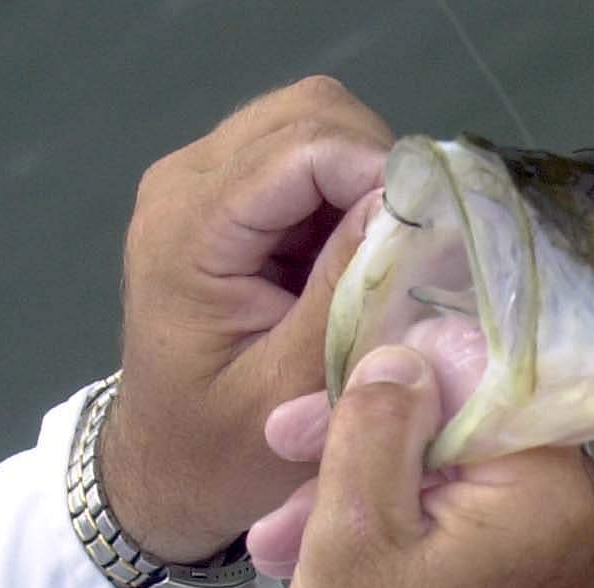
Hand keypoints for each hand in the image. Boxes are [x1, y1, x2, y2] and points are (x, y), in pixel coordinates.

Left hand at [99, 77, 391, 562]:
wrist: (164, 469)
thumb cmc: (222, 450)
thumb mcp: (292, 388)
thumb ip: (345, 294)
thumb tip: (408, 209)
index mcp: (189, 227)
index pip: (306, 144)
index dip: (380, 174)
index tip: (429, 238)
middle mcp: (186, 180)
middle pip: (312, 111)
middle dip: (377, 167)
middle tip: (411, 249)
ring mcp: (204, 180)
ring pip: (316, 121)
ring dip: (365, 178)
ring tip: (385, 257)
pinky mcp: (229, 194)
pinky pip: (307, 155)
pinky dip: (348, 192)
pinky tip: (356, 257)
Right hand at [287, 345, 593, 587]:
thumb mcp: (355, 532)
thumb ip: (378, 423)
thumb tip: (406, 353)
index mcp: (563, 488)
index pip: (484, 374)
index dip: (393, 374)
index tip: (315, 400)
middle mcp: (593, 509)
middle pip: (469, 426)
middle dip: (365, 441)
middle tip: (279, 449)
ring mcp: (576, 547)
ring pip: (460, 475)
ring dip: (367, 491)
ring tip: (278, 531)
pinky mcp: (549, 576)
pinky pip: (475, 519)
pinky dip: (405, 528)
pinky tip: (319, 549)